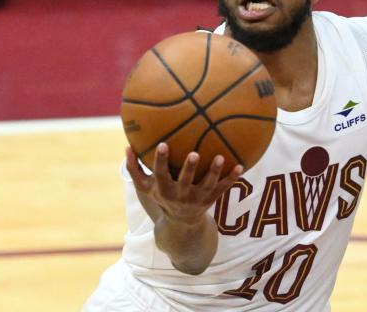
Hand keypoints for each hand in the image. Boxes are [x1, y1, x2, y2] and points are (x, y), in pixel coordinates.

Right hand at [126, 143, 242, 223]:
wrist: (181, 222)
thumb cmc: (162, 196)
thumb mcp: (145, 187)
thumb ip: (135, 169)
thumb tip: (126, 146)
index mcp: (165, 189)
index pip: (161, 174)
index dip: (161, 160)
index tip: (162, 144)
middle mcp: (181, 195)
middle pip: (185, 181)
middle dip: (189, 168)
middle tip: (193, 153)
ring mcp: (198, 198)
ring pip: (208, 184)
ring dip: (214, 172)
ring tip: (220, 157)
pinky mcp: (212, 199)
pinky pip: (224, 188)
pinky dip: (232, 178)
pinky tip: (240, 165)